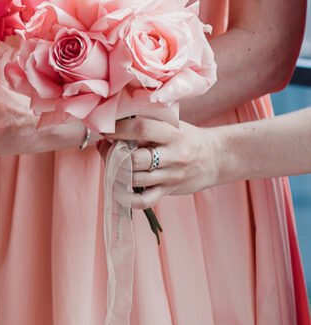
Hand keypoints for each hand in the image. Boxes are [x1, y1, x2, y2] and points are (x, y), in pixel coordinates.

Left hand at [106, 117, 221, 207]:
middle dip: (114, 155)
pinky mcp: (168, 190)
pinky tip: (119, 188)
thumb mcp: (173, 125)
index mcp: (173, 134)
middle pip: (135, 159)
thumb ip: (148, 124)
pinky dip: (126, 197)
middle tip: (107, 150)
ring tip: (112, 165)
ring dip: (117, 174)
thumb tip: (114, 125)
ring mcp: (171, 175)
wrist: (217, 157)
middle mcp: (173, 155)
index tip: (106, 130)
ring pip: (135, 180)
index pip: (141, 129)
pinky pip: (143, 201)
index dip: (118, 130)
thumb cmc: (187, 138)